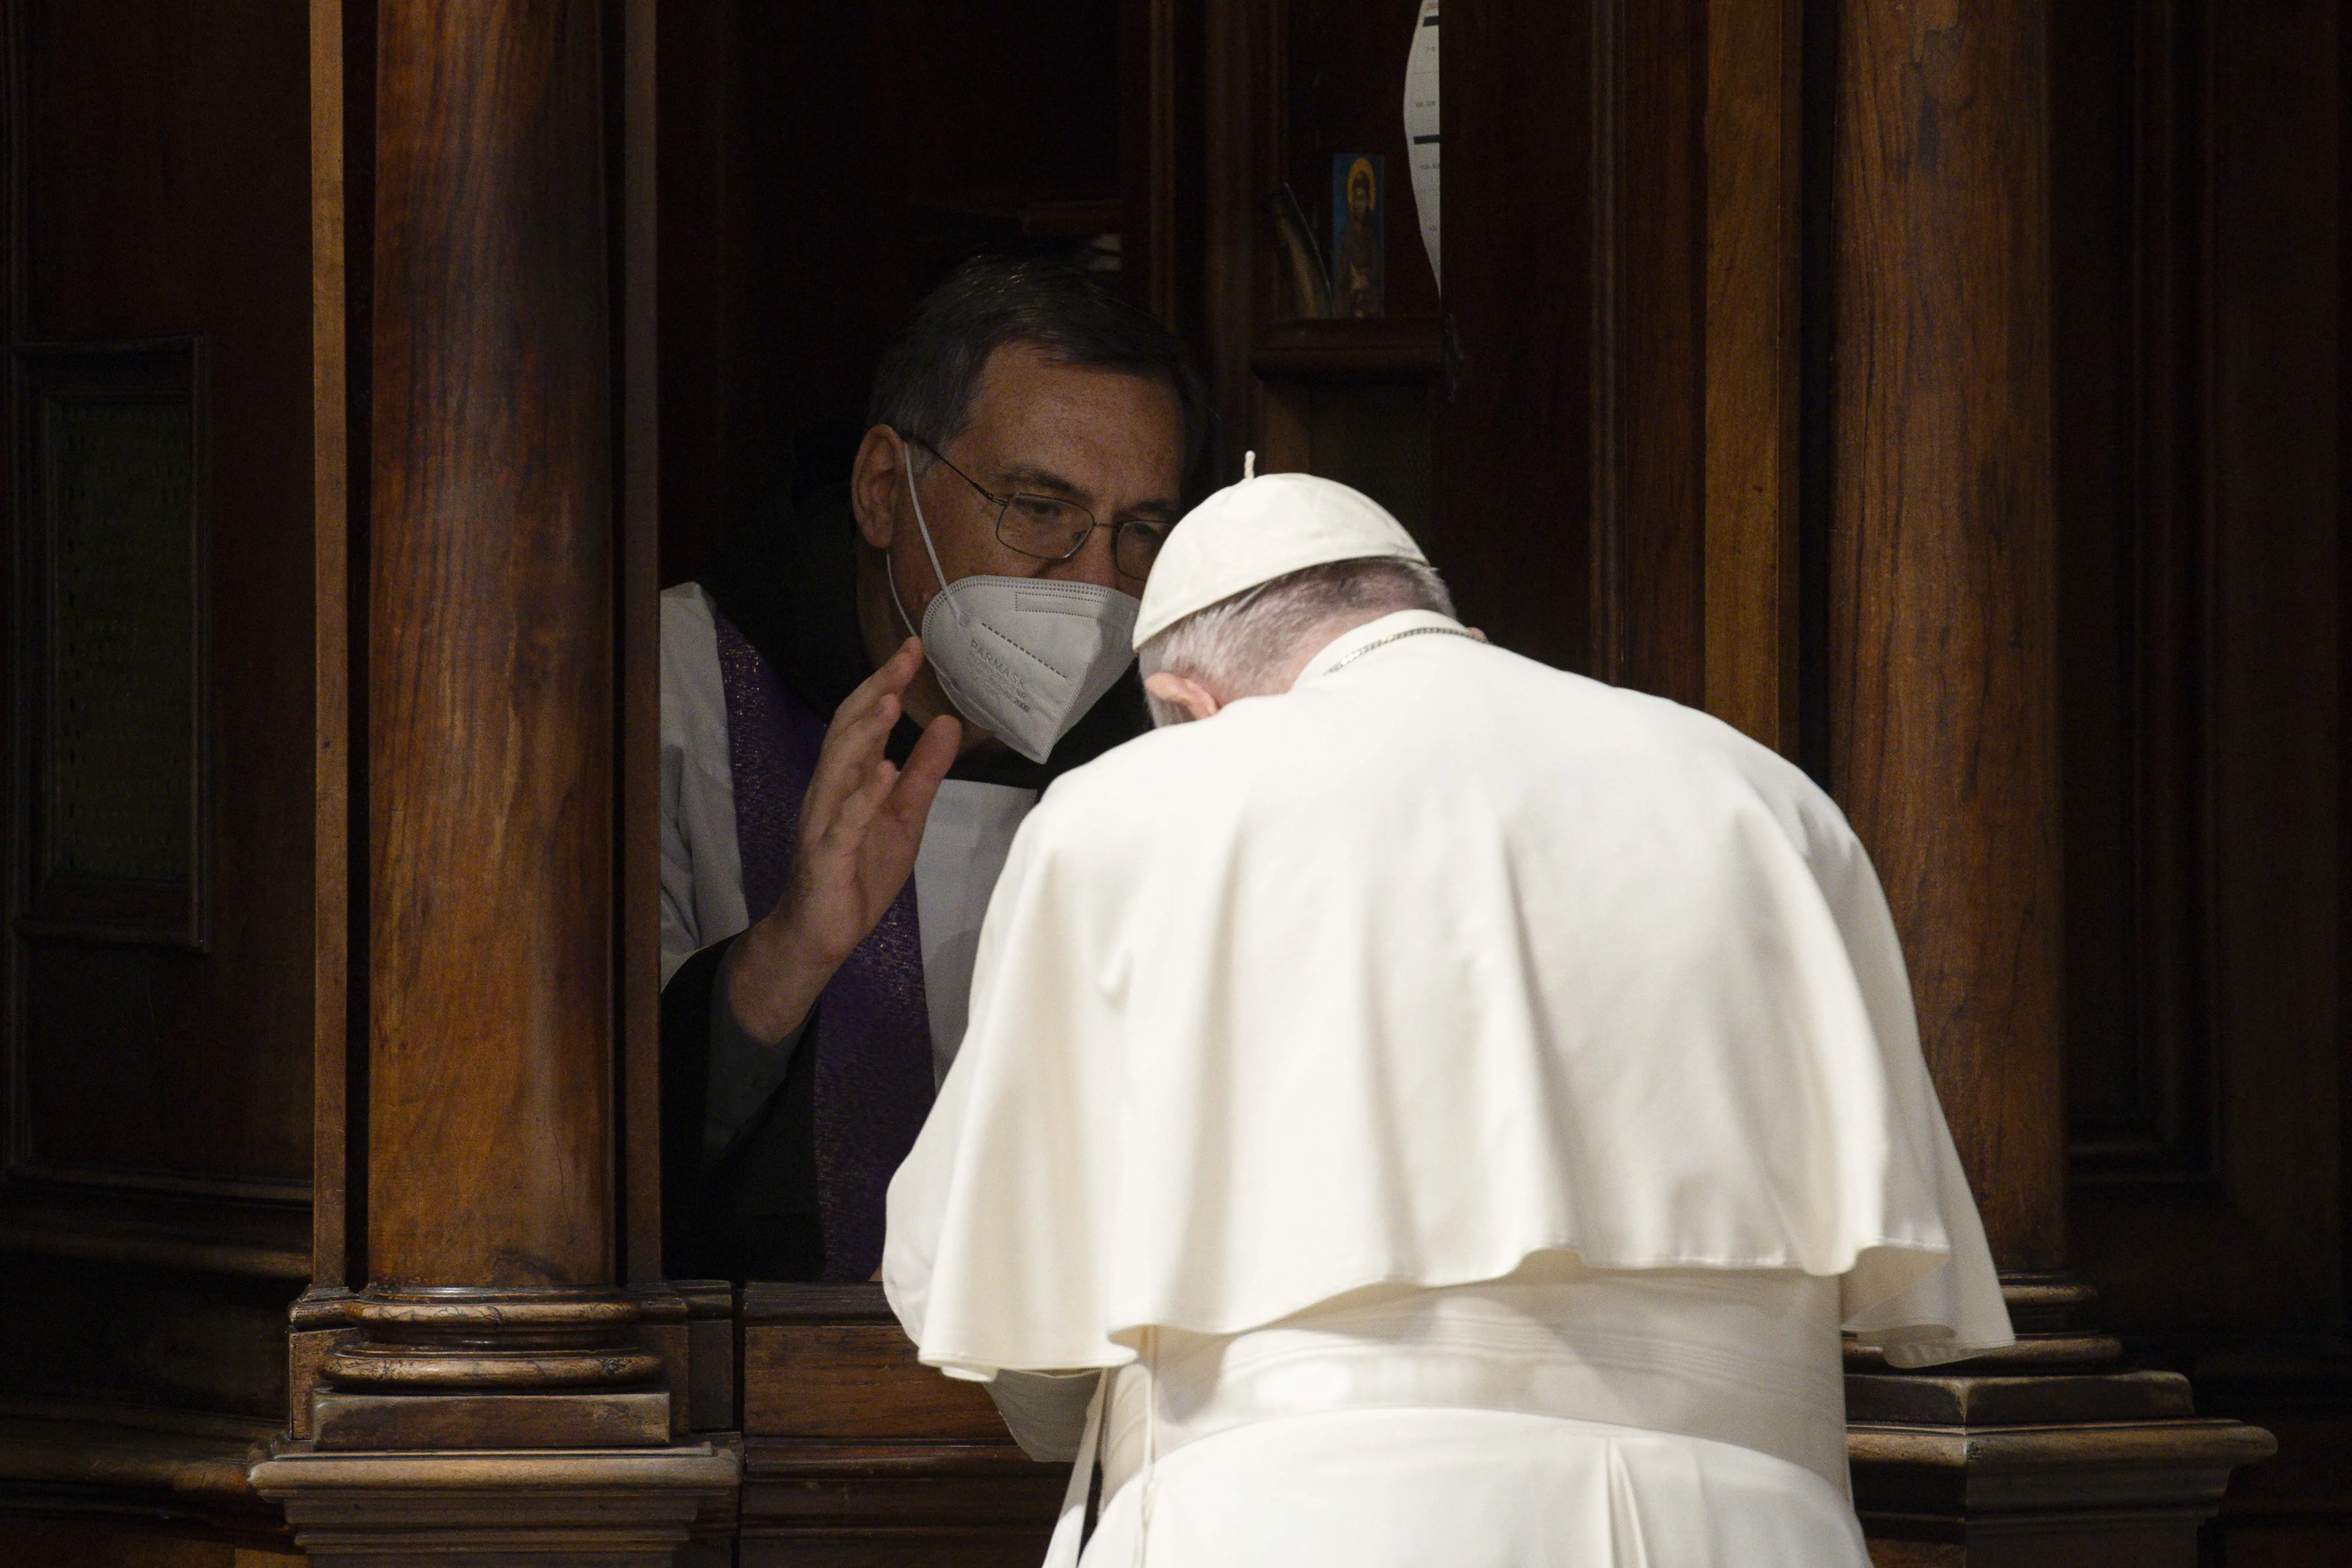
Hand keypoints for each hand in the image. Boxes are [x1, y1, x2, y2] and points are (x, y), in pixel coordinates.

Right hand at [727, 638, 960, 1042]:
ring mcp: (824, 822)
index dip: (886, 682)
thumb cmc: (858, 872)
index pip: (863, 719)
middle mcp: (829, 790)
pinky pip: (843, 822)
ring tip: (891, 700)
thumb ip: (924, 772)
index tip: (913, 648)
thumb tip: (949, 723)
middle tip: (904, 656)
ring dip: (864, 733)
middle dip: (875, 690)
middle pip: (846, 730)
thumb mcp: (905, 817)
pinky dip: (863, 796)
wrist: (821, 932)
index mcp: (849, 778)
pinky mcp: (826, 856)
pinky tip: (883, 772)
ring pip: (838, 767)